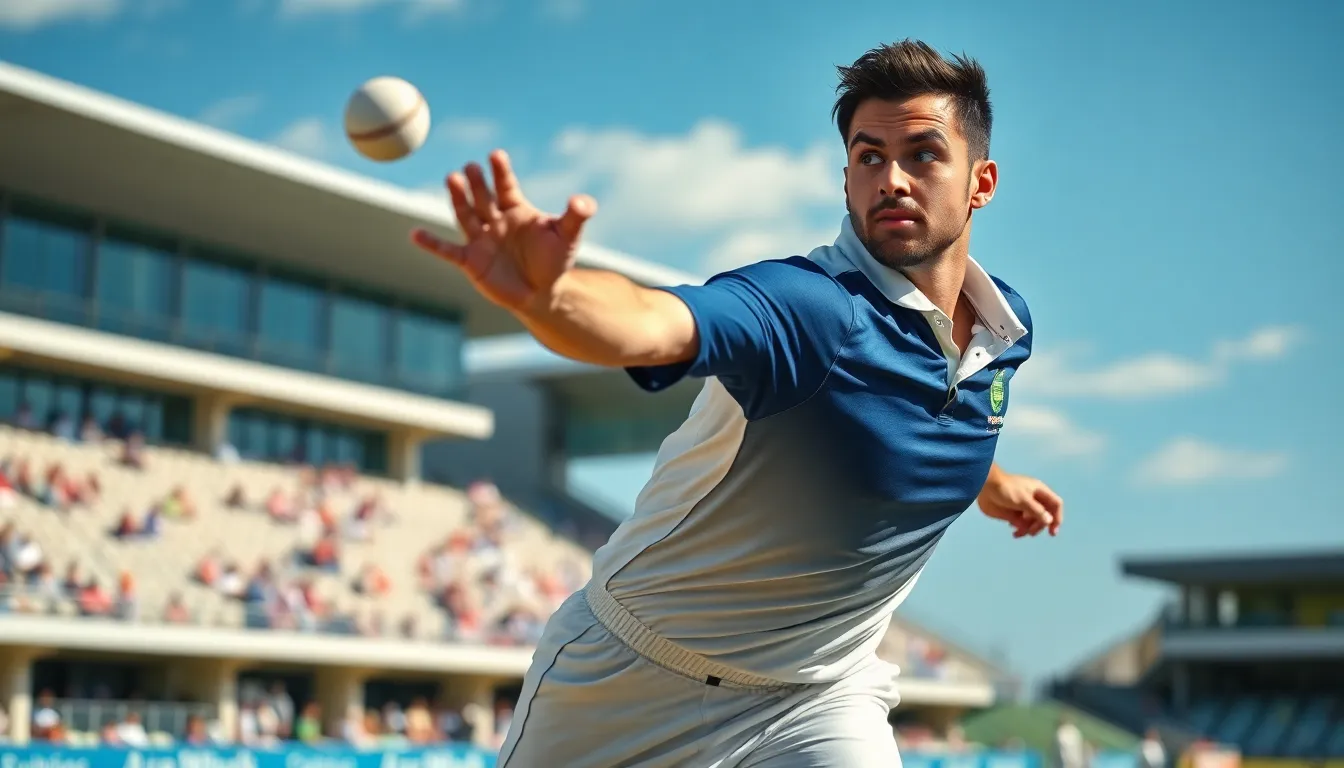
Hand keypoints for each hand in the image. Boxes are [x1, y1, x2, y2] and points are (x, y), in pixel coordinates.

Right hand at [410, 150, 597, 312]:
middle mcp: (495, 219)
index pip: (506, 186)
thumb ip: (576, 216)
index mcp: (515, 208)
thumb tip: (585, 201)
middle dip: (478, 183)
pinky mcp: (470, 260)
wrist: (542, 294)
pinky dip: (432, 244)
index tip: (496, 156)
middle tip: (471, 167)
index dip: (501, 172)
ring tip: (451, 179)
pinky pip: (448, 251)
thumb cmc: (554, 260)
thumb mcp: (568, 236)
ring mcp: (480, 239)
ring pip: (465, 215)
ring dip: (458, 199)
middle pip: (483, 197)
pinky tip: (415, 235)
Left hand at [977, 471, 1062, 538]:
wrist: (984, 487)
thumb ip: (1037, 511)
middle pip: (1044, 516)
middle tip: (1031, 533)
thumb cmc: (1006, 489)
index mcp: (1039, 492)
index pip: (1055, 504)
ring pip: (1032, 522)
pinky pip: (1021, 524)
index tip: (1052, 531)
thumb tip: (1049, 521)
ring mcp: (1023, 507)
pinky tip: (1013, 530)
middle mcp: (1033, 499)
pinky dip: (1020, 529)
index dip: (1057, 517)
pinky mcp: (1012, 513)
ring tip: (1018, 533)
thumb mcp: (1024, 500)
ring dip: (1028, 530)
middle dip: (1039, 526)